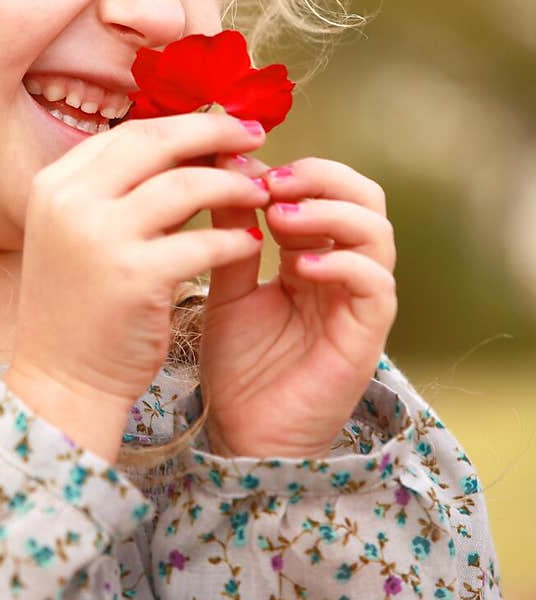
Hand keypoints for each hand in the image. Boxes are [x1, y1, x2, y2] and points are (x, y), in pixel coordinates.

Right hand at [6, 112, 270, 460]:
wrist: (61, 381)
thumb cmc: (81, 306)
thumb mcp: (81, 234)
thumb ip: (120, 191)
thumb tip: (189, 147)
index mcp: (54, 184)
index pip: (129, 133)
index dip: (183, 124)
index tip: (223, 127)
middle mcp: (70, 201)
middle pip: (156, 142)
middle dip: (213, 133)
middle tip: (255, 138)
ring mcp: (99, 237)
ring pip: (186, 185)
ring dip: (232, 185)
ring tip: (261, 192)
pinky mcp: (133, 277)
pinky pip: (202, 242)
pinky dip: (233, 239)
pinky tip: (252, 243)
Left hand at [199, 156, 396, 458]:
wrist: (241, 435)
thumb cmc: (237, 366)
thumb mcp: (225, 286)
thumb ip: (231, 233)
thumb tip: (222, 168)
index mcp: (311, 252)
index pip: (324, 187)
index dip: (289, 169)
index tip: (240, 165)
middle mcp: (343, 269)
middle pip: (363, 196)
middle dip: (321, 177)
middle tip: (272, 180)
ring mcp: (359, 300)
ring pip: (377, 230)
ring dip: (331, 212)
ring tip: (280, 215)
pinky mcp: (367, 334)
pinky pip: (376, 282)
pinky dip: (342, 262)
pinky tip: (299, 266)